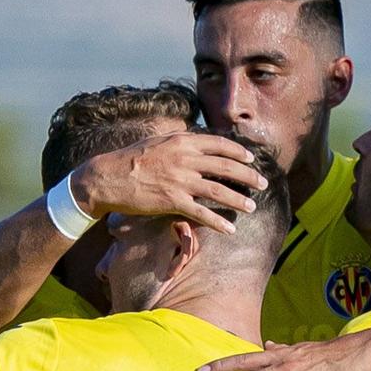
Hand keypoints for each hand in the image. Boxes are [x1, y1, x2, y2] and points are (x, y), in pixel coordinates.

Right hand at [71, 132, 266, 235]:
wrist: (107, 177)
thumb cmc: (130, 159)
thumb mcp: (158, 142)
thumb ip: (180, 143)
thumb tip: (197, 142)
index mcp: (182, 141)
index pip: (219, 144)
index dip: (239, 153)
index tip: (251, 160)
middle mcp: (185, 159)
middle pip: (225, 167)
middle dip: (248, 176)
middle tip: (263, 183)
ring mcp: (180, 181)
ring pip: (218, 191)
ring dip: (239, 200)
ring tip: (252, 207)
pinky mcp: (172, 201)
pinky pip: (202, 213)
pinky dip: (218, 223)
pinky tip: (230, 229)